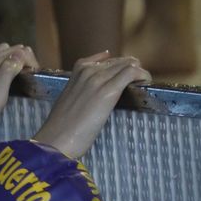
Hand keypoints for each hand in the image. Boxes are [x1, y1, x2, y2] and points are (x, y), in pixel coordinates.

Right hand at [33, 51, 149, 159]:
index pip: (102, 60)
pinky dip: (143, 75)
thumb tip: (92, 98)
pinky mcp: (109, 90)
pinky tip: (146, 83)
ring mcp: (98, 79)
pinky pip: (132, 72)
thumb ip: (78, 94)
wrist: (55, 140)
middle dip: (131, 69)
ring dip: (139, 72)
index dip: (117, 66)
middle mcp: (87, 72)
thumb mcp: (66, 104)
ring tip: (143, 84)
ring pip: (128, 63)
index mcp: (75, 74)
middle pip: (118, 61)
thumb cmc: (59, 130)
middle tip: (138, 83)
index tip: (124, 75)